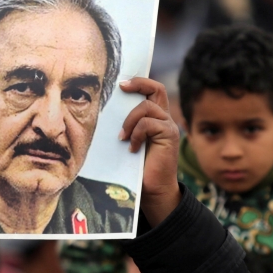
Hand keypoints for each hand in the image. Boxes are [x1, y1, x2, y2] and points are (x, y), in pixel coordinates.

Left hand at [118, 77, 181, 225]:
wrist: (153, 190)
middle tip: (121, 87)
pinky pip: (148, 124)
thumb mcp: (128, 141)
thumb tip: (103, 112)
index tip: (120, 83)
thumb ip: (124, 126)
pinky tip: (132, 149)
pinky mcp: (169, 136)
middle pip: (157, 88)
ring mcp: (168, 126)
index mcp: (155, 118)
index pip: (152, 90)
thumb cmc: (137, 169)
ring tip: (122, 138)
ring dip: (130, 120)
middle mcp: (164, 119)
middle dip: (138, 83)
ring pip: (147, 107)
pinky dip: (136, 134)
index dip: (139, 82)